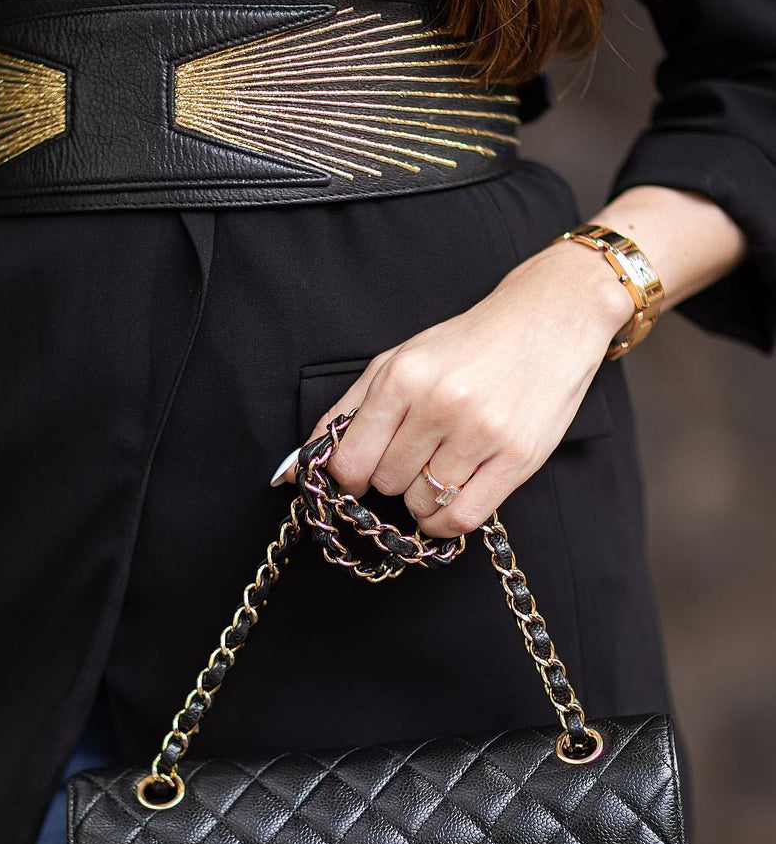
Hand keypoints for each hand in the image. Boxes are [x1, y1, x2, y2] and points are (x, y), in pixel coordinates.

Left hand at [277, 240, 634, 537]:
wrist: (548, 321)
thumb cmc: (467, 345)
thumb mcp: (397, 361)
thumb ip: (345, 414)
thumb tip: (294, 470)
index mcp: (402, 377)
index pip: (349, 461)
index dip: (347, 478)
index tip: (359, 475)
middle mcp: (439, 404)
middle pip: (386, 483)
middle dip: (391, 478)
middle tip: (413, 455)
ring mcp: (481, 433)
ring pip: (422, 504)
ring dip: (422, 499)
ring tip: (439, 466)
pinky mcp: (518, 457)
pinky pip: (462, 518)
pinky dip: (445, 522)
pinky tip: (448, 500)